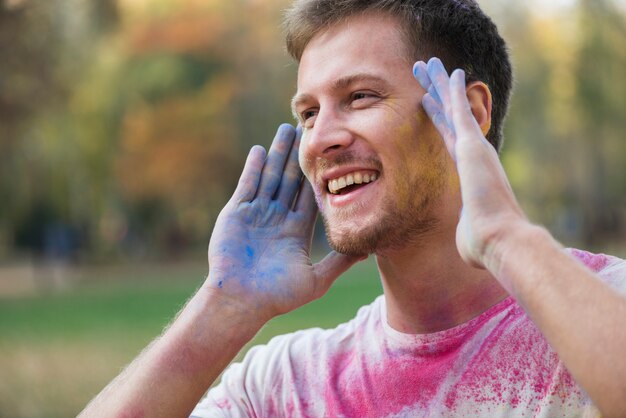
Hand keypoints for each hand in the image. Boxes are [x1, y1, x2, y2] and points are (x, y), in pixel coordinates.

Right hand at [206, 124, 362, 321]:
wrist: (241, 302)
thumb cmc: (278, 295)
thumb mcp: (316, 279)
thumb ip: (339, 262)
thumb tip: (369, 251)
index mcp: (295, 231)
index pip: (309, 195)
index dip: (318, 173)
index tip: (329, 153)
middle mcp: (276, 218)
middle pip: (290, 180)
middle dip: (298, 155)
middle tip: (307, 129)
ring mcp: (255, 214)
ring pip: (270, 177)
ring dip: (278, 153)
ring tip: (286, 129)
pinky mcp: (236, 213)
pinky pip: (247, 185)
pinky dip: (254, 168)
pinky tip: (262, 150)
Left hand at [413, 58, 527, 269]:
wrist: (498, 239)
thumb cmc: (483, 244)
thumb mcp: (469, 235)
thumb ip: (467, 233)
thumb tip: (468, 250)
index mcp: (470, 173)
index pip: (452, 141)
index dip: (442, 122)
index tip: (432, 107)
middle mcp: (474, 155)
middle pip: (452, 118)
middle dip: (438, 97)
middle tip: (427, 77)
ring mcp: (475, 148)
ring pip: (454, 108)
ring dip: (440, 86)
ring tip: (427, 65)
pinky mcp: (472, 145)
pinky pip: (460, 110)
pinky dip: (454, 90)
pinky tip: (448, 71)